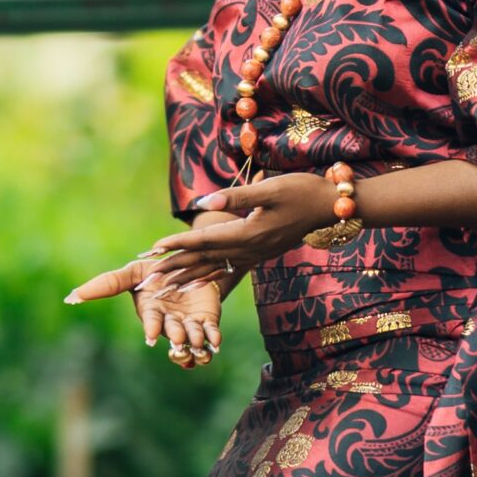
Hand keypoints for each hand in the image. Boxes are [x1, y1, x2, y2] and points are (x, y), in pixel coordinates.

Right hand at [64, 253, 231, 365]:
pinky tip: (215, 342)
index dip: (152, 329)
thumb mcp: (132, 273)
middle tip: (178, 341)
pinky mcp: (208, 320)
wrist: (188, 266)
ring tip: (199, 343)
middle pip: (173, 336)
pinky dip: (213, 340)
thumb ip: (106, 284)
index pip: (151, 323)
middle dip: (176, 339)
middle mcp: (170, 323)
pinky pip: (211, 335)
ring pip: (192, 341)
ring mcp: (189, 324)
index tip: (152, 336)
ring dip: (196, 344)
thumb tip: (70, 297)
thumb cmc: (155, 273)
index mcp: (152, 313)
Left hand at [148, 172, 338, 274]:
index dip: (179, 244)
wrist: (329, 207)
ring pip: (214, 268)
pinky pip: (229, 270)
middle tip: (148, 279)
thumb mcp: (271, 188)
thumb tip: (206, 201)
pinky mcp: (259, 254)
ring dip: (187, 277)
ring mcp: (255, 255)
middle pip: (204, 260)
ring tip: (164, 287)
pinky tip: (198, 284)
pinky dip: (210, 277)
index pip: (205, 240)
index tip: (154, 250)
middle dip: (175, 268)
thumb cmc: (302, 191)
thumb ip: (237, 196)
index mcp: (248, 234)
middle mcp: (249, 250)